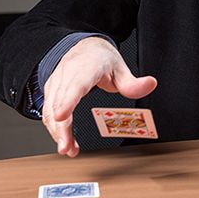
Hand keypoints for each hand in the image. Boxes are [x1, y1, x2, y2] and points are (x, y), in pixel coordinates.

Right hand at [41, 36, 157, 156]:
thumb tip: (151, 84)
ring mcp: (56, 83)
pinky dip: (54, 128)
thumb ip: (133, 82)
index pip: (75, 85)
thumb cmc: (101, 60)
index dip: (67, 101)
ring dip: (56, 132)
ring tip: (67, 149)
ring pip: (49, 110)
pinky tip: (65, 140)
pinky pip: (48, 111)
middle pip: (59, 103)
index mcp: (85, 68)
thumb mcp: (122, 68)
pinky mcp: (51, 91)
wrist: (86, 48)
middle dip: (60, 127)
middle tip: (66, 148)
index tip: (61, 116)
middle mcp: (66, 75)